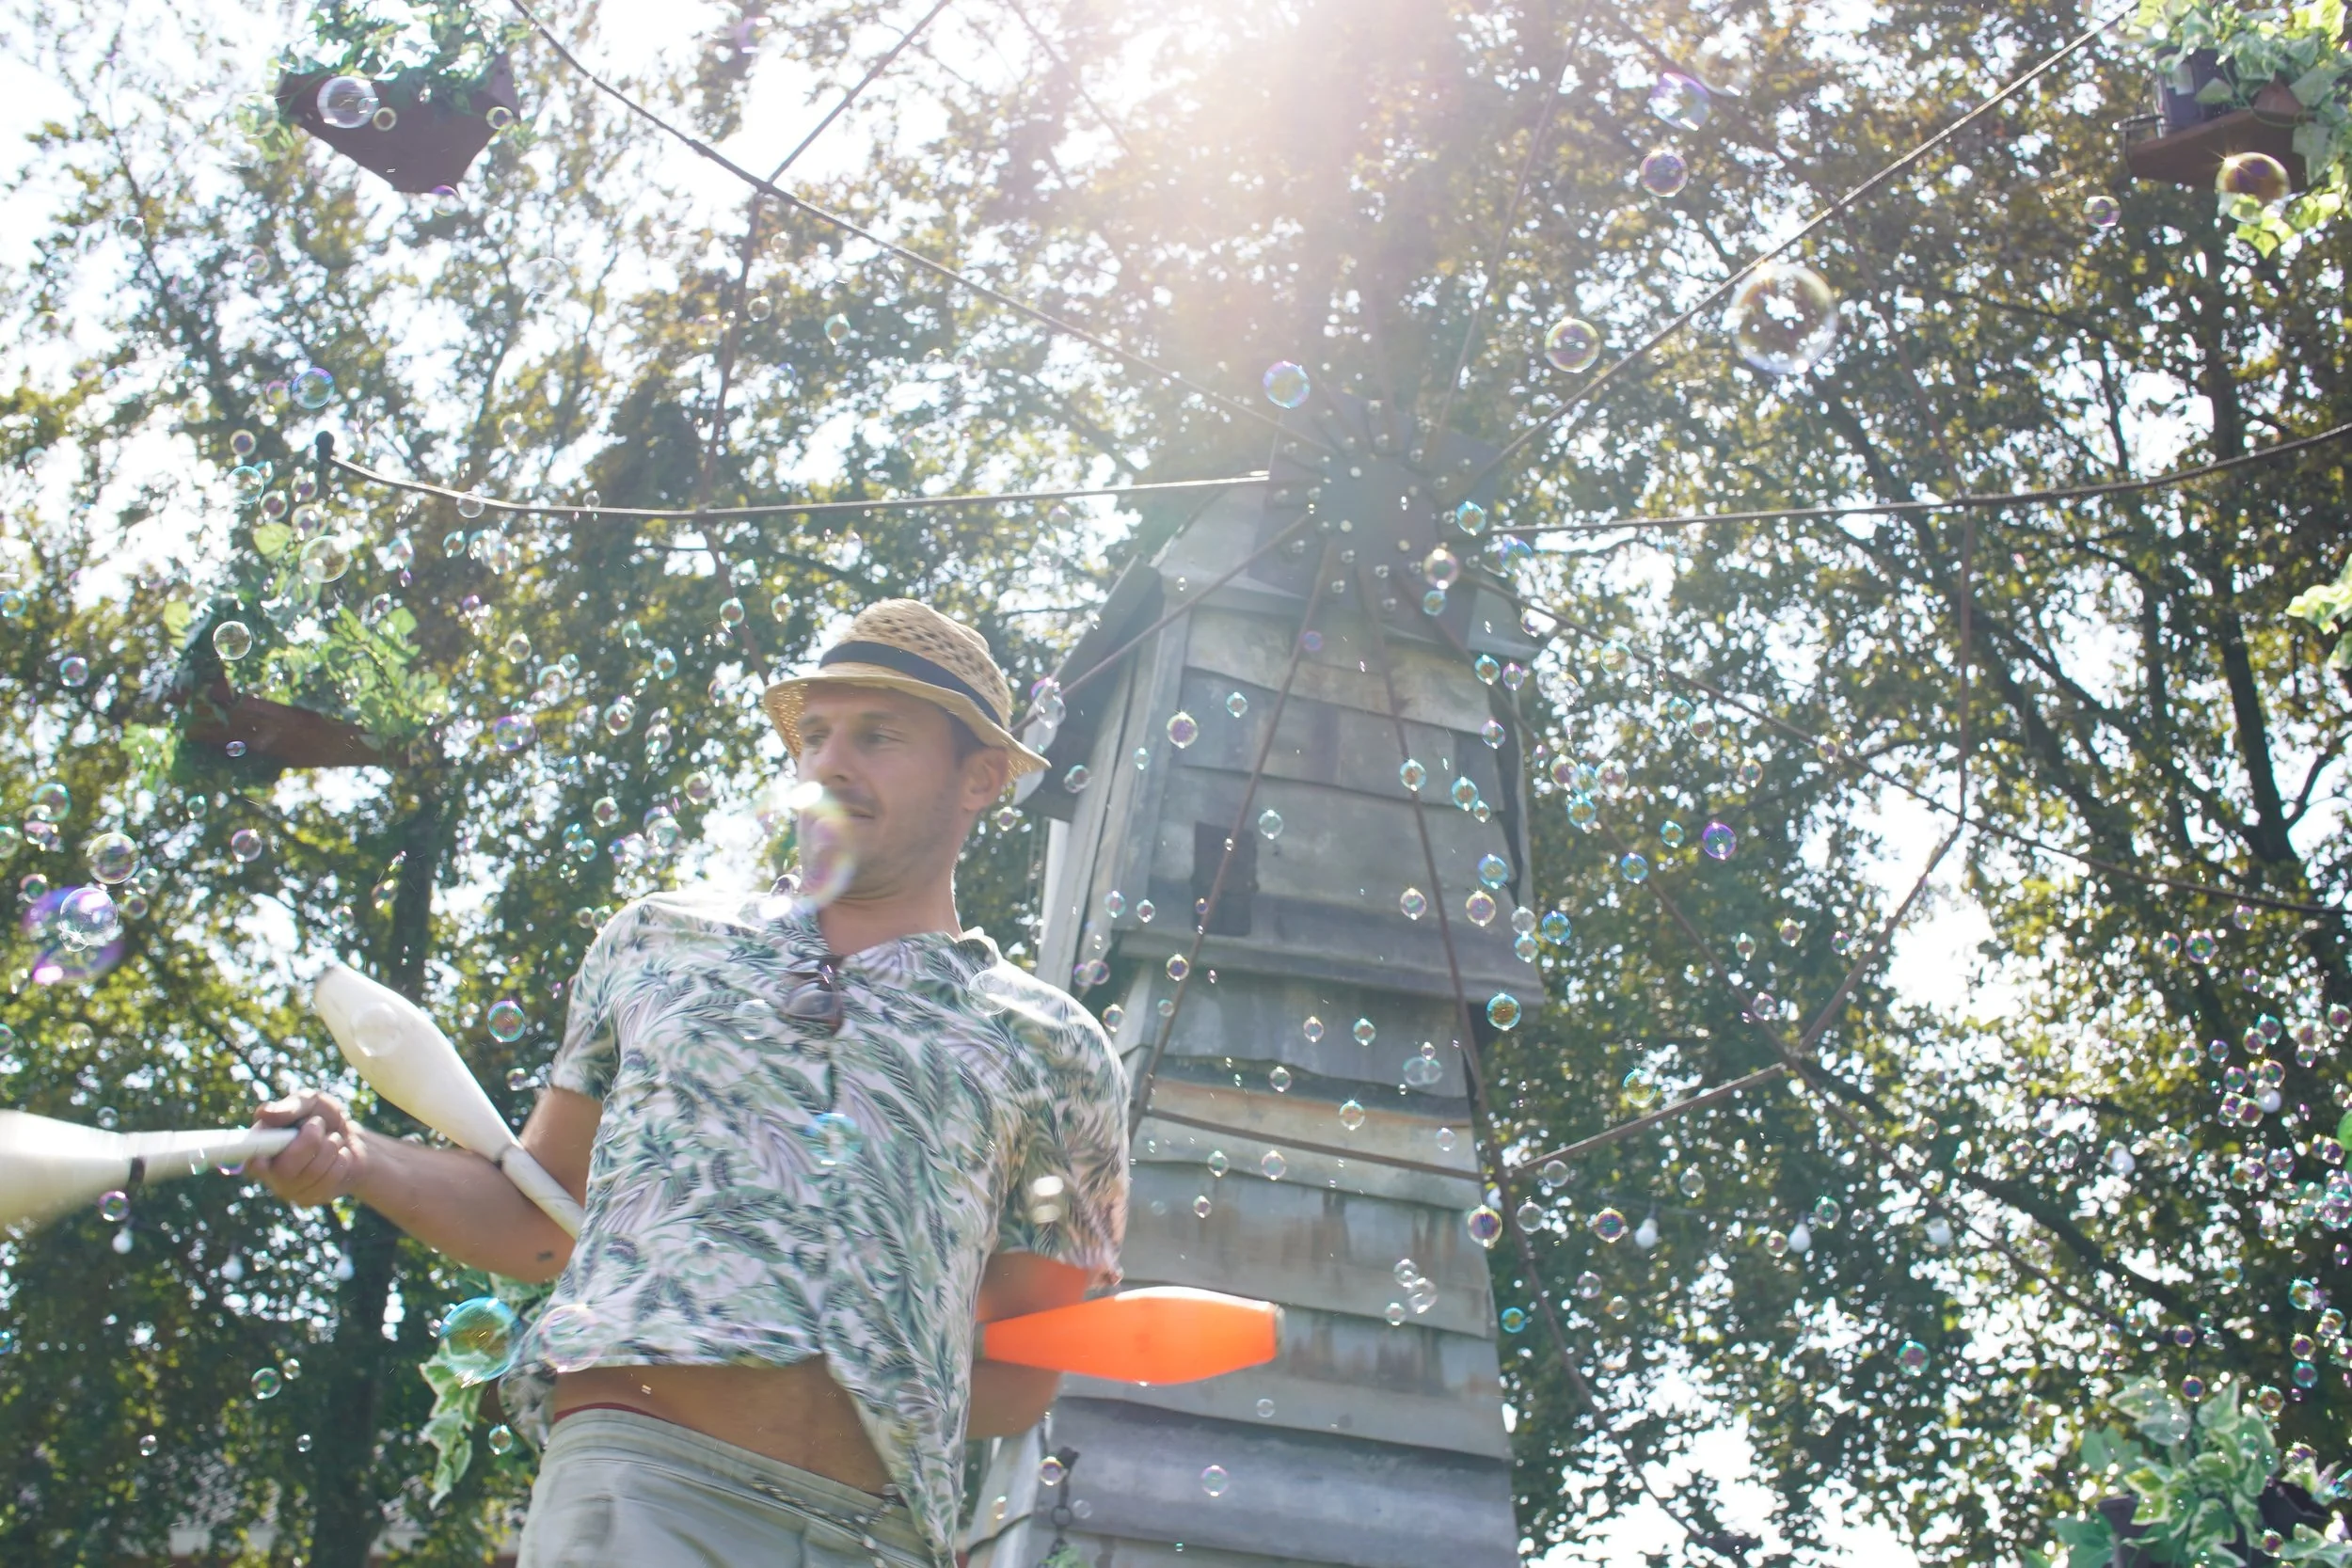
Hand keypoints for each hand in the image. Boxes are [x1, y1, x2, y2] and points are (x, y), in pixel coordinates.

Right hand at [251, 1091, 370, 1208]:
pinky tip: (340, 1154)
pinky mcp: (310, 1197)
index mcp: (261, 1147)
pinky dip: (341, 1159)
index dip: (255, 1162)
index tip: (262, 1160)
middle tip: (318, 1123)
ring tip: (333, 1137)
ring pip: (311, 1173)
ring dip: (330, 1146)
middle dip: (310, 1141)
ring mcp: (289, 1188)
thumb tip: (265, 1114)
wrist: (353, 1138)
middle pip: (284, 1170)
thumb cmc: (324, 1117)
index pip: (248, 1162)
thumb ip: (290, 1106)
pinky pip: (330, 1180)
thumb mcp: (310, 1102)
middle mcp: (269, 1173)